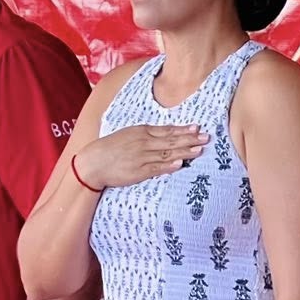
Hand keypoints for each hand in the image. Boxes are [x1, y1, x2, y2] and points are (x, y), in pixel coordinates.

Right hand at [73, 124, 208, 190]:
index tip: (197, 127)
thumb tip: (163, 136)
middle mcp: (144, 142)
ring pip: (167, 154)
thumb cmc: (110, 148)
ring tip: (199, 150)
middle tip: (206, 137)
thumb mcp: (128, 135)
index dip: (183, 130)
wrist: (93, 162)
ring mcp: (142, 157)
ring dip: (184, 152)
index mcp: (141, 131)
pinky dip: (168, 166)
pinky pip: (156, 168)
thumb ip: (145, 135)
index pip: (167, 130)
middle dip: (190, 139)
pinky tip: (180, 165)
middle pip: (171, 141)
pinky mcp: (138, 171)